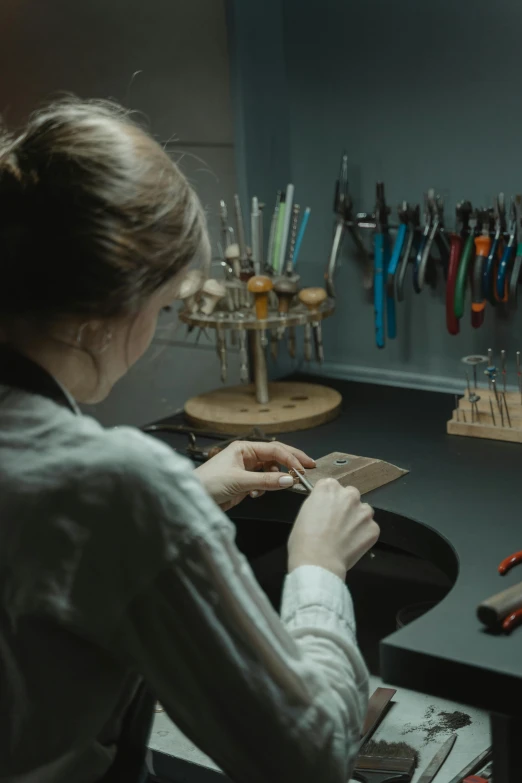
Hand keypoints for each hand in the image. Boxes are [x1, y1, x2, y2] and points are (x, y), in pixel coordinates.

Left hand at [194, 441, 314, 511]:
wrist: (193, 499)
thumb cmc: (208, 483)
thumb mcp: (240, 481)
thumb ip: (266, 480)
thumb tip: (290, 479)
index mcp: (244, 448)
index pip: (274, 449)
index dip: (291, 458)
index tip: (303, 469)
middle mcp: (246, 456)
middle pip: (275, 456)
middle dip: (292, 462)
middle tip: (310, 467)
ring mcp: (246, 470)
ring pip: (271, 470)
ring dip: (276, 478)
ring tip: (280, 485)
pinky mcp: (244, 483)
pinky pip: (263, 482)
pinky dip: (265, 488)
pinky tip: (257, 494)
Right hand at [288, 479, 378, 579]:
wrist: (318, 561)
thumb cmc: (303, 539)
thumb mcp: (304, 512)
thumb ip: (318, 503)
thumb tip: (325, 507)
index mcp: (329, 487)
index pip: (330, 486)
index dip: (327, 500)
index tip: (325, 510)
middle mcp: (349, 495)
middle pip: (350, 495)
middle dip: (345, 506)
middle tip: (336, 523)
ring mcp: (364, 511)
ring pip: (363, 511)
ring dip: (357, 519)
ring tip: (346, 535)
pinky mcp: (373, 528)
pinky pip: (370, 528)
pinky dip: (363, 535)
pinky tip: (352, 545)